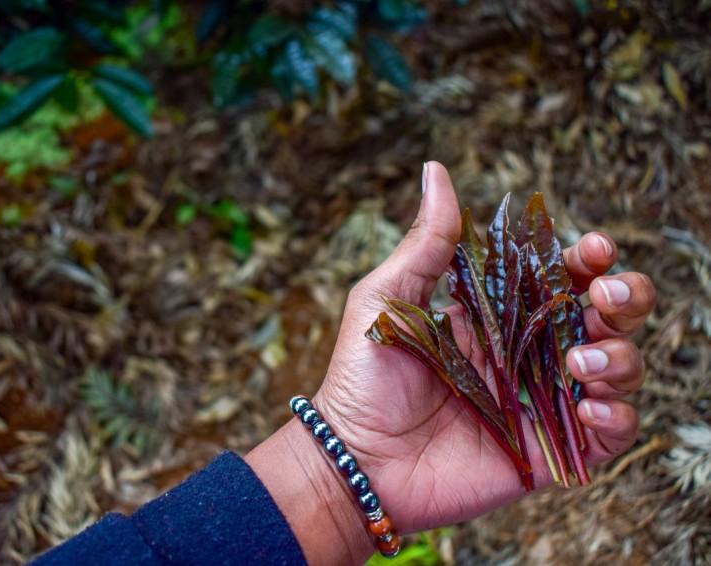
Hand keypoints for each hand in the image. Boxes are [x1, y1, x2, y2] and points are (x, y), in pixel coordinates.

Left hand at [247, 162, 654, 564]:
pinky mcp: (548, 449)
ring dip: (620, 355)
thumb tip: (437, 170)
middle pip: (606, 315)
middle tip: (606, 295)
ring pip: (619, 367)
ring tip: (580, 362)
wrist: (354, 458)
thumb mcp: (388, 298)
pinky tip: (588, 406)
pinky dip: (616, 416)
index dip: (588, 259)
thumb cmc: (362, 375)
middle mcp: (527, 353)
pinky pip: (609, 433)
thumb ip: (426, 241)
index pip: (561, 277)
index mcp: (496, 313)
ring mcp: (541, 401)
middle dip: (625, 297)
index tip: (593, 248)